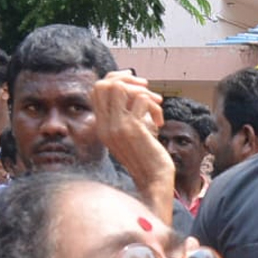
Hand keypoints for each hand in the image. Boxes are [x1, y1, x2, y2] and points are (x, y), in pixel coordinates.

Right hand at [91, 71, 174, 221]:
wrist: (155, 179)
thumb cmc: (149, 156)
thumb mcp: (133, 132)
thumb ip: (128, 113)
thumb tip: (138, 87)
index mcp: (102, 125)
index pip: (97, 89)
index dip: (116, 78)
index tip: (137, 82)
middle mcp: (104, 125)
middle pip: (103, 84)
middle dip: (128, 79)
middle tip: (147, 88)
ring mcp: (116, 127)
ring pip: (119, 87)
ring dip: (143, 91)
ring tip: (157, 104)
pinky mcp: (131, 129)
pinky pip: (141, 99)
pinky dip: (155, 106)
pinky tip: (160, 122)